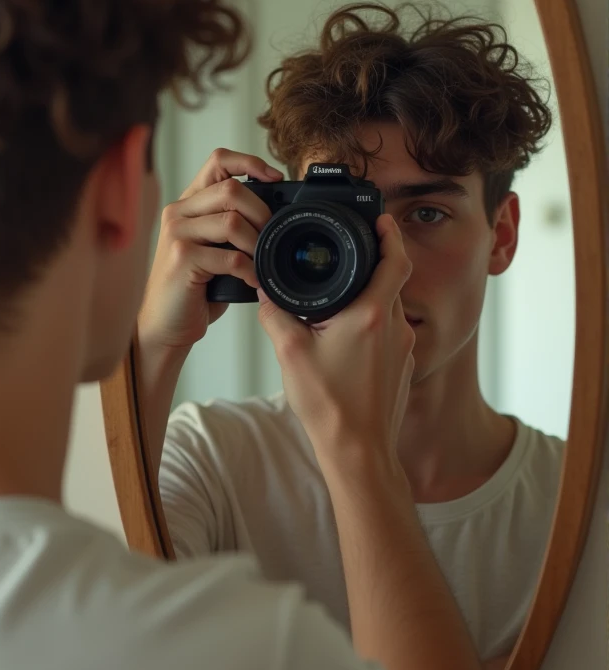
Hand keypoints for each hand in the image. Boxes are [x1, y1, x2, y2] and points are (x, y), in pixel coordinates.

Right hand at [139, 148, 282, 351]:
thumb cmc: (194, 289)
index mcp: (189, 204)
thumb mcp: (214, 249)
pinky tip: (253, 281)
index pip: (219, 161)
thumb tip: (276, 218)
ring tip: (263, 261)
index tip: (275, 179)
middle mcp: (178, 212)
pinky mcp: (181, 258)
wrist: (165, 325)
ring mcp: (177, 234)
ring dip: (257, 244)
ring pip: (232, 221)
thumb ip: (234, 226)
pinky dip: (250, 271)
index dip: (251, 163)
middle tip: (272, 237)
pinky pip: (230, 257)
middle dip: (262, 213)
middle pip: (231, 190)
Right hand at [258, 214, 414, 462]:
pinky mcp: (404, 367)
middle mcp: (394, 327)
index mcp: (369, 314)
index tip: (380, 218)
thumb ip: (276, 315)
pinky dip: (372, 328)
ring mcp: (403, 348)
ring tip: (340, 305)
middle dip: (371, 266)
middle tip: (349, 256)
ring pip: (388, 309)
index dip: (389, 233)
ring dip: (369, 300)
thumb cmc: (329, 406)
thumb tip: (267, 294)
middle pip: (390, 281)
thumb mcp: (291, 354)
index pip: (394, 259)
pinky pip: (389, 335)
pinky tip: (347, 342)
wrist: (358, 451)